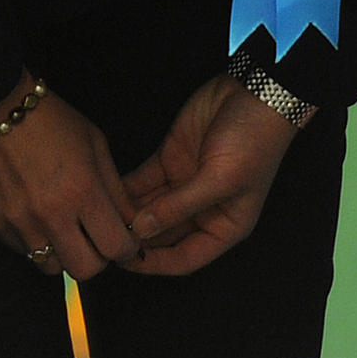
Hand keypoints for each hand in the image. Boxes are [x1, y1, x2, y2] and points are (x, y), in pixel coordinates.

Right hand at [0, 72, 141, 279]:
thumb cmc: (49, 119)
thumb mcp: (95, 143)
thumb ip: (114, 188)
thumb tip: (129, 223)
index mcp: (83, 190)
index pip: (116, 247)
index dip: (126, 248)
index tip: (124, 240)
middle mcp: (51, 214)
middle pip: (85, 270)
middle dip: (96, 259)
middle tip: (94, 241)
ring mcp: (19, 222)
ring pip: (51, 267)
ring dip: (62, 253)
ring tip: (62, 229)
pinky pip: (22, 252)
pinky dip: (34, 242)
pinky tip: (35, 217)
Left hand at [119, 73, 297, 275]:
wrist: (255, 93)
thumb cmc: (255, 142)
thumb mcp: (220, 180)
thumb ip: (179, 207)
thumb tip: (141, 230)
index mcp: (224, 226)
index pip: (184, 258)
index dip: (155, 264)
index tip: (125, 261)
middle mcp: (202, 211)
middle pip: (162, 236)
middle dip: (136, 238)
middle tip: (105, 237)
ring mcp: (183, 185)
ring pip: (148, 209)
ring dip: (126, 213)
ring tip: (101, 215)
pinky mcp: (170, 160)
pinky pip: (142, 181)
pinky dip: (124, 188)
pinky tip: (105, 191)